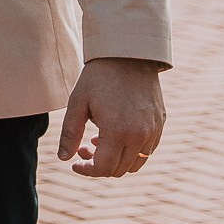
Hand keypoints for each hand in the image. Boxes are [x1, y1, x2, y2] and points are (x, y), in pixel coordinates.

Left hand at [57, 57, 164, 177]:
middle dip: (98, 165)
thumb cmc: (99, 77)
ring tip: (98, 141)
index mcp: (118, 131)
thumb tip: (64, 159)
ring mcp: (153, 130)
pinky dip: (131, 151)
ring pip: (135, 164)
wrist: (128, 53)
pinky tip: (116, 134)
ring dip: (116, 160)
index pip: (103, 168)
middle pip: (119, 169)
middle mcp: (140, 135)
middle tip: (83, 148)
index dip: (86, 170)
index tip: (75, 164)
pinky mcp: (160, 123)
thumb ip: (70, 133)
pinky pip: (147, 150)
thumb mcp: (78, 103)